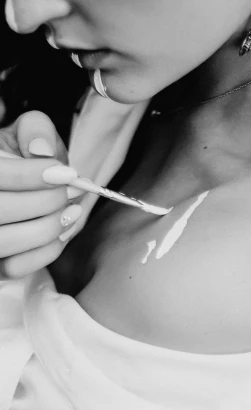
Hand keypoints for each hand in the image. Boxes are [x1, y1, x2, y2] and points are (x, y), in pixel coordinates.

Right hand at [0, 110, 81, 279]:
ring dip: (49, 227)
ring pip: (7, 241)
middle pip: (1, 209)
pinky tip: (64, 231)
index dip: (30, 176)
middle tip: (72, 192)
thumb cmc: (21, 158)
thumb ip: (35, 130)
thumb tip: (41, 150)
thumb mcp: (26, 134)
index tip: (66, 173)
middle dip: (46, 201)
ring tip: (73, 210)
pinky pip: (16, 267)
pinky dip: (47, 250)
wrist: (19, 185)